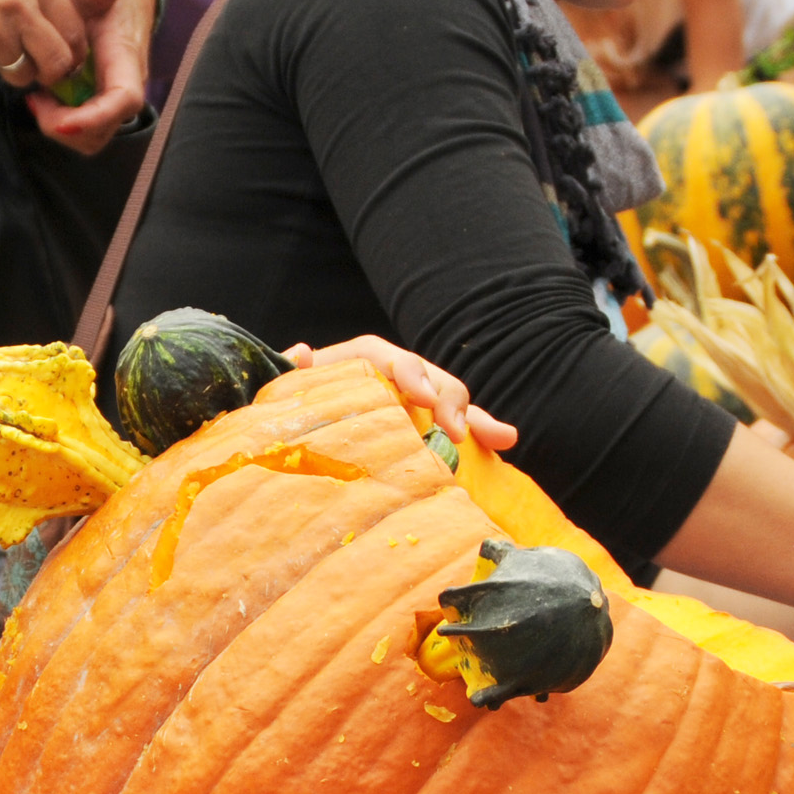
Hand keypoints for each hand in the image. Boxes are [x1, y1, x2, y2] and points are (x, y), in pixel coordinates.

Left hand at [27, 0, 156, 154]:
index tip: (59, 121)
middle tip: (35, 101)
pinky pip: (81, 128)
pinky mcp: (96, 104)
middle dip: (67, 128)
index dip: (92, 118)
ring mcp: (110, 99)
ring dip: (60, 126)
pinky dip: (59, 122)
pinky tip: (40, 97)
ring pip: (91, 137)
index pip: (122, 101)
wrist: (114, 1)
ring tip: (37, 97)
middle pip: (102, 131)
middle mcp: (124, 87)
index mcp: (126, 59)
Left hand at [281, 336, 517, 450]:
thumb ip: (289, 375)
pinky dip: (483, 431)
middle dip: (446, 398)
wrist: (290, 440)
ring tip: (496, 436)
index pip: (383, 357)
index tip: (420, 396)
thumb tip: (301, 353)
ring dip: (474, 415)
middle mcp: (387, 379)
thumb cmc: (291, 411)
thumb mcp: (286, 394)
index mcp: (355, 365)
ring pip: (448, 399)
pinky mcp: (424, 428)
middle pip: (426, 375)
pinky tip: (507, 440)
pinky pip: (459, 426)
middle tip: (455, 428)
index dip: (407, 372)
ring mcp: (410, 404)